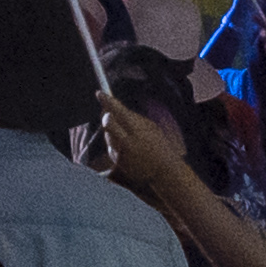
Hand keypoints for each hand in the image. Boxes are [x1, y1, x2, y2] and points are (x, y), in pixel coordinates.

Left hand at [90, 99, 207, 218]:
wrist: (165, 173)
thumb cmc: (159, 146)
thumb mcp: (151, 129)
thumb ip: (133, 118)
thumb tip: (113, 106)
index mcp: (139, 131)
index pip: (119, 112)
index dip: (107, 101)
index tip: (100, 93)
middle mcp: (128, 142)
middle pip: (108, 122)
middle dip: (107, 115)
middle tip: (109, 112)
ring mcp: (122, 154)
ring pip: (108, 135)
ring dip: (113, 132)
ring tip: (129, 137)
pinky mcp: (117, 163)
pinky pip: (111, 148)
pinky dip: (115, 145)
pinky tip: (129, 149)